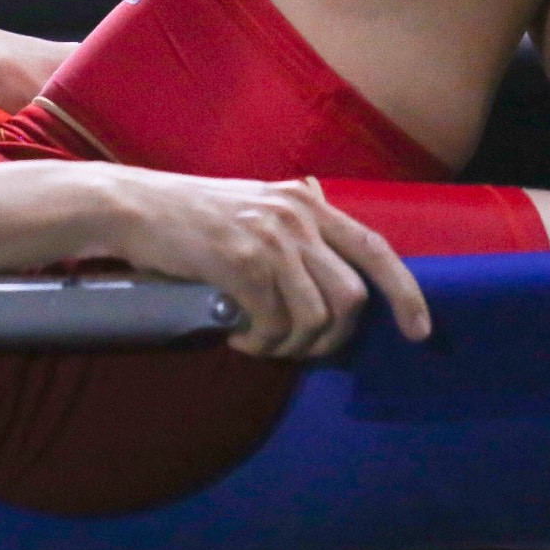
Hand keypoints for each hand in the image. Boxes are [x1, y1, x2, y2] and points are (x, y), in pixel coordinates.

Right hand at [98, 171, 431, 357]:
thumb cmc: (185, 214)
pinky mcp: (242, 261)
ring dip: (292, 344)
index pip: (375, 248)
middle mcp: (296, 215)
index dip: (406, 293)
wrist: (129, 206)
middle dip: (331, 338)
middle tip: (297, 347)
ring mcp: (271, 237)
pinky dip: (260, 342)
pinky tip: (236, 336)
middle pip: (351, 297)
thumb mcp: (251, 206)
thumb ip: (293, 227)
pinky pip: (274, 322)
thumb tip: (332, 266)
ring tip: (260, 341)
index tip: (421, 332)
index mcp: (305, 201)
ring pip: (317, 317)